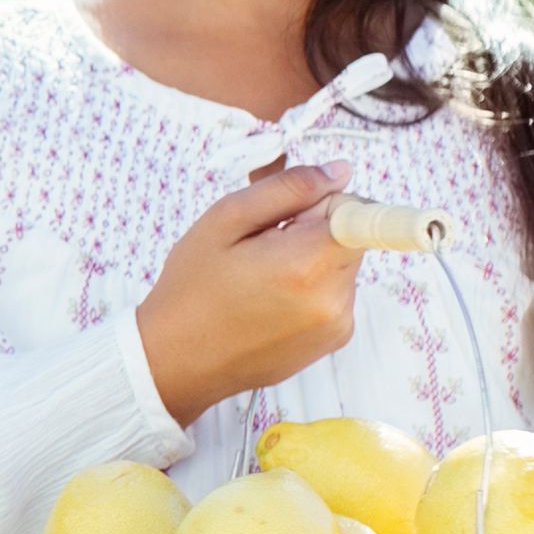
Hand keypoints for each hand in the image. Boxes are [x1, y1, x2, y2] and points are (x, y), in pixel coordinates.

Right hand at [132, 161, 361, 421]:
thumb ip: (288, 188)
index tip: (289, 217)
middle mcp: (333, 298)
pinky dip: (310, 288)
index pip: (357, 209)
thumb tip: (340, 171)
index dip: (320, 202)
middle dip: (313, 229)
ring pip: (341, 264)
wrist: (176, 362)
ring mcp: (338, 325)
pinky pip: (335, 294)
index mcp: (308, 263)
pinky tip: (270, 300)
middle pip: (351, 236)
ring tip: (260, 276)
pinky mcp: (333, 340)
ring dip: (311, 259)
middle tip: (261, 243)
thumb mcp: (226, 220)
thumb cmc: (192, 290)